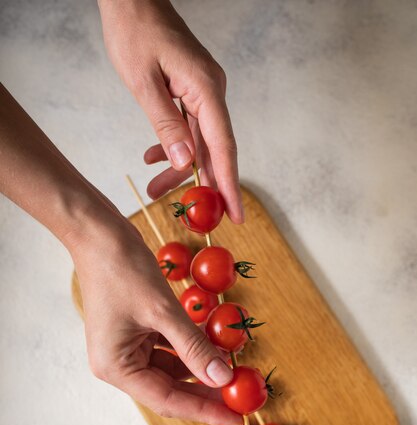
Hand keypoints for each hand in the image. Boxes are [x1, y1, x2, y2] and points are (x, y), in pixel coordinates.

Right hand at [69, 207, 242, 424]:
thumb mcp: (163, 311)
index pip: (167, 400)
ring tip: (232, 369)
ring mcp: (126, 348)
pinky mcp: (135, 332)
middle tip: (239, 394)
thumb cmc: (122, 269)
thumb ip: (194, 347)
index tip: (235, 417)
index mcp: (116, 368)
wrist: (97, 233)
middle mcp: (118, 364)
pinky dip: (190, 348)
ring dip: (200, 367)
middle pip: (169, 388)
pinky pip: (168, 349)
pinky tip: (213, 346)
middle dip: (205, 390)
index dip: (203, 410)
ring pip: (171, 369)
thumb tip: (224, 378)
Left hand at [98, 0, 243, 222]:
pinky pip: (190, 128)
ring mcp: (204, 92)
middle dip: (200, 184)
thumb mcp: (143, 83)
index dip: (230, 184)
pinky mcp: (193, 92)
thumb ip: (166, 125)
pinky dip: (174, 146)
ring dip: (179, 167)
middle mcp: (211, 92)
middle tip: (189, 214)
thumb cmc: (134, 31)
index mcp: (205, 88)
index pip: (223, 146)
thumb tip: (186, 163)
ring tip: (155, 187)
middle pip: (213, 149)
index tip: (236, 214)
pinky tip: (154, 157)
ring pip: (199, 142)